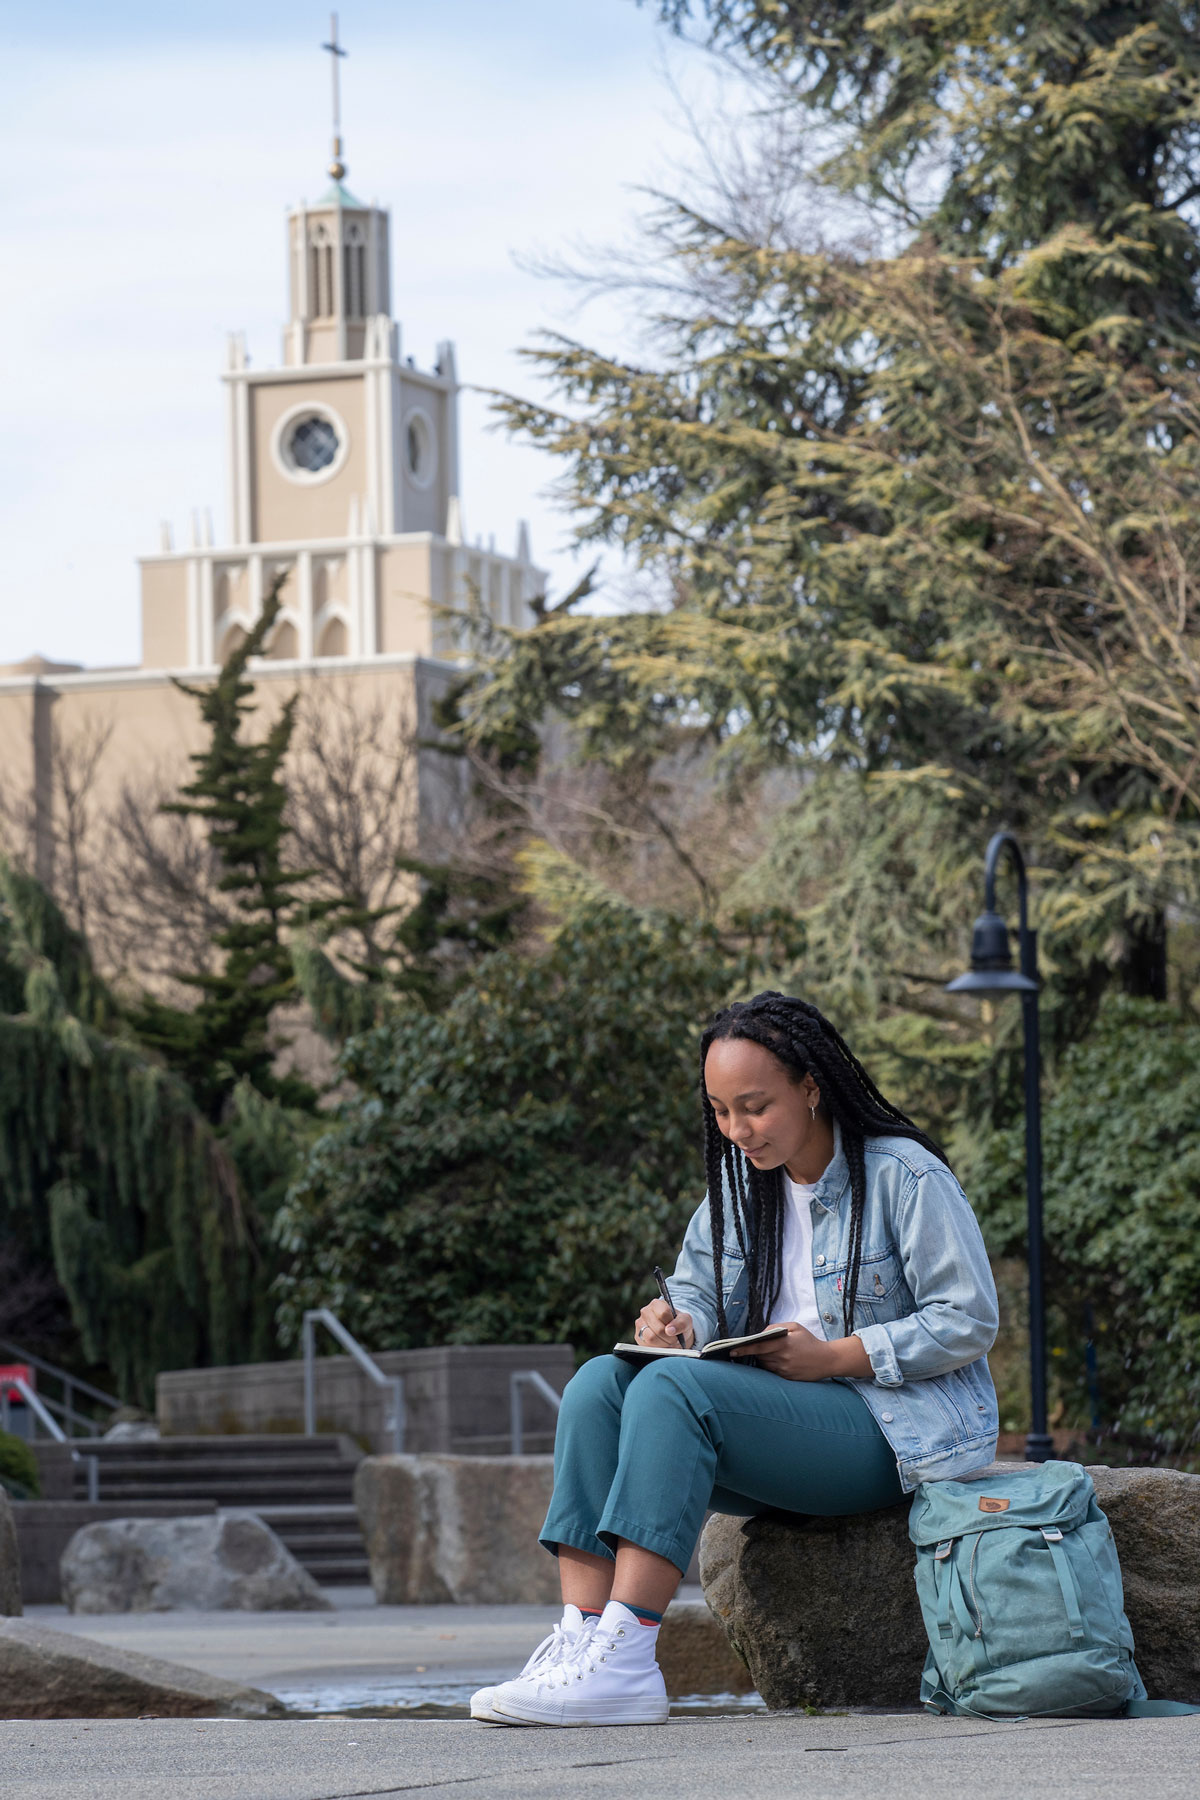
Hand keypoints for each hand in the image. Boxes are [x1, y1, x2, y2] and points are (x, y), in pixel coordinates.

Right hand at [633, 1297, 694, 1348]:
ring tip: (669, 1342)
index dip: (672, 1324)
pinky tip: (662, 1345)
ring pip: (651, 1338)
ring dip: (663, 1344)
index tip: (676, 1328)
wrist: (673, 1332)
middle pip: (658, 1329)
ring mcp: (640, 1324)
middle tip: (675, 1339)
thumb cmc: (679, 1324)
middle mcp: (645, 1312)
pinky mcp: (638, 1337)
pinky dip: (657, 1348)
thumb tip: (670, 1331)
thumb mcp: (686, 1320)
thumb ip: (681, 1323)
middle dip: (669, 1337)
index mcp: (656, 1304)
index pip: (663, 1313)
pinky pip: (647, 1346)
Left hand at [729, 1322, 870, 1380]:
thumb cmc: (810, 1341)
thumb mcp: (795, 1327)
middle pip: (759, 1356)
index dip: (744, 1349)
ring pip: (765, 1365)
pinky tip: (777, 1361)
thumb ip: (775, 1327)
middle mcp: (783, 1358)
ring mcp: (785, 1370)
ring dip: (763, 1359)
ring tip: (770, 1354)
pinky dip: (771, 1366)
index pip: (758, 1347)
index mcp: (784, 1344)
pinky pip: (772, 1373)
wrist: (827, 1360)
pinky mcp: (787, 1379)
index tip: (732, 1350)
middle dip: (755, 1352)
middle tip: (754, 1347)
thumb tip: (760, 1333)